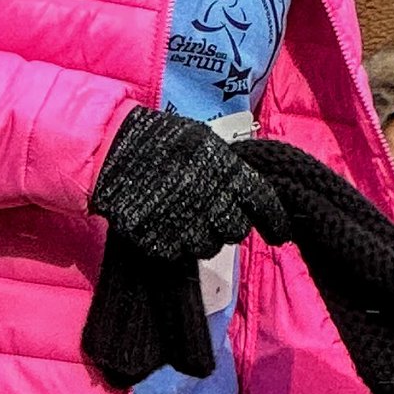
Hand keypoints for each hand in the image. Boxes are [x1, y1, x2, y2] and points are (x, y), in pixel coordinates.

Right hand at [89, 105, 264, 264]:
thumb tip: (248, 192)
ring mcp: (187, 226)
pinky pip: (180, 253)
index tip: (281, 232)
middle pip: (237, 231)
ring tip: (185, 214)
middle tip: (214, 212)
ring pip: (210, 247)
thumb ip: (230, 170)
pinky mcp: (162, 244)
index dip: (275, 220)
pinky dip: (176, 242)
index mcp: (229, 172)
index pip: (264, 203)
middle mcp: (213, 202)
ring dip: (203, 235)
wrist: (113, 151)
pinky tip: (165, 222)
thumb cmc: (162, 140)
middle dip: (230, 224)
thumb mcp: (205, 143)